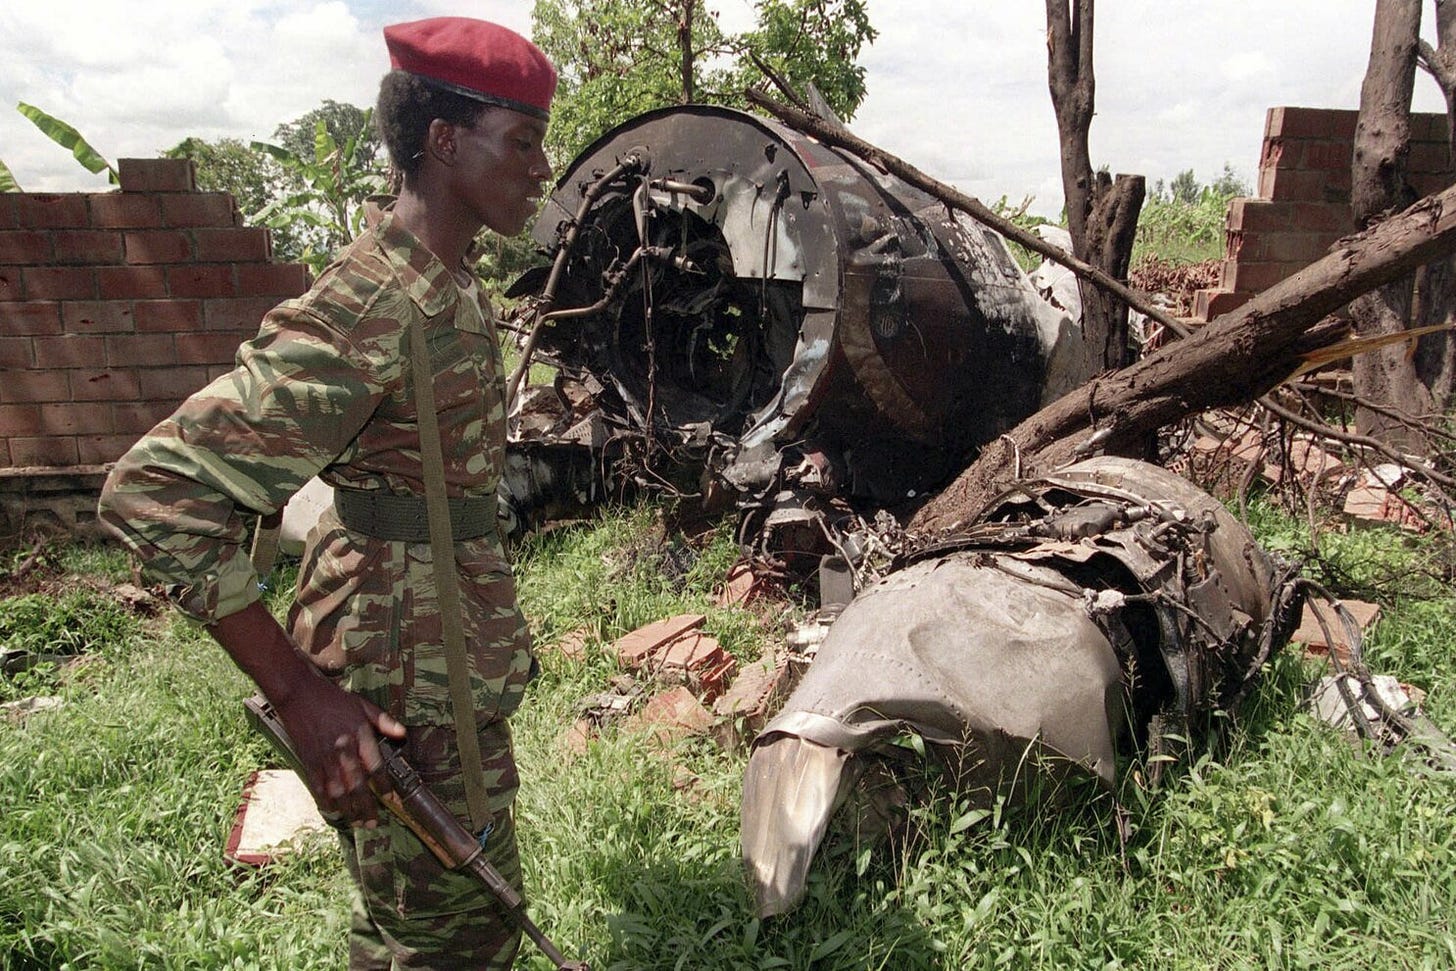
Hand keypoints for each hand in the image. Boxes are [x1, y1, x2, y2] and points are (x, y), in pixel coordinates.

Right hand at [206, 600, 406, 827]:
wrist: (299, 694)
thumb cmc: (333, 699)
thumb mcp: (362, 705)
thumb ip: (383, 721)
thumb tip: (402, 734)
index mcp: (359, 734)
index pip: (375, 766)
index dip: (383, 785)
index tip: (390, 797)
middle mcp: (343, 749)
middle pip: (357, 784)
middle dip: (366, 806)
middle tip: (373, 823)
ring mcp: (324, 757)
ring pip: (337, 790)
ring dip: (348, 809)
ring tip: (356, 823)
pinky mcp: (308, 760)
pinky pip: (317, 786)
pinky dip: (325, 801)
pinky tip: (333, 811)